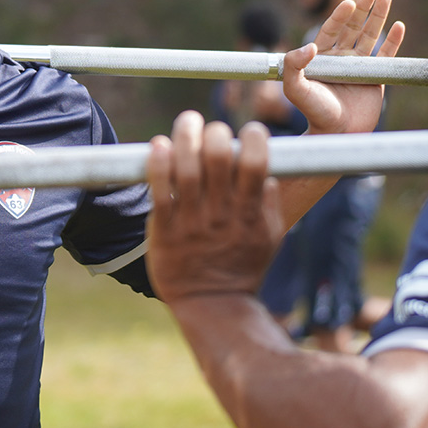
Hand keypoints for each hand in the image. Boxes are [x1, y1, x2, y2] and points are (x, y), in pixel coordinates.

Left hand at [144, 111, 284, 304]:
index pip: (256, 164)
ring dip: (185, 136)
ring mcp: (191, 221)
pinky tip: (159, 145)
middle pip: (218, 157)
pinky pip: (159, 190)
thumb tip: (266, 170)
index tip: (250, 130)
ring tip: (188, 122)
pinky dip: (158, 163)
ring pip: (186, 168)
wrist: (211, 305)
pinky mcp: (164, 229)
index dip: (254, 139)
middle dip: (216, 132)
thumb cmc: (242, 267)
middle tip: (211, 128)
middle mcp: (221, 214)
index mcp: (250, 214)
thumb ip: (270, 204)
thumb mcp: (270, 238)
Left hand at [283, 0, 404, 134]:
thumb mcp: (296, 90)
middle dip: (362, 8)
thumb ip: (294, 66)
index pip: (330, 30)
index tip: (348, 3)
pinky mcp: (375, 77)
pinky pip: (386, 56)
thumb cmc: (314, 112)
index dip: (339, 16)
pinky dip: (393, 41)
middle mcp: (340, 58)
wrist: (337, 134)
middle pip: (352, 27)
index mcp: (320, 58)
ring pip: (370, 36)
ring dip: (378, 17)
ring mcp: (358, 66)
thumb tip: (309, 46)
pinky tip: (399, 25)